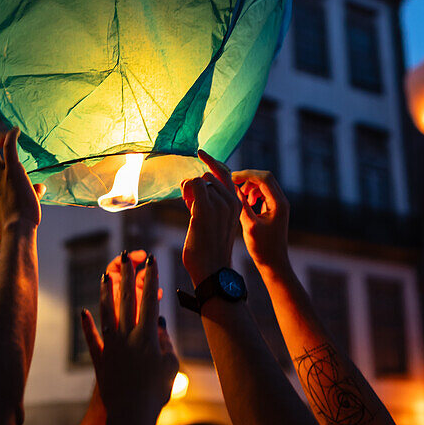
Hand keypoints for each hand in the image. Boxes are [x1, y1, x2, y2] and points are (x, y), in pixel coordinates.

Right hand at [0, 129, 43, 233]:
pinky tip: (17, 130)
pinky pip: (8, 146)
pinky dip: (11, 135)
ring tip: (7, 134)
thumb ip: (30, 194)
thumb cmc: (20, 225)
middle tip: (1, 139)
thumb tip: (41, 188)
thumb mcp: (19, 208)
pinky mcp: (12, 170)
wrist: (17, 229)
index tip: (5, 158)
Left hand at [81, 255, 178, 421]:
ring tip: (105, 275)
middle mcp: (126, 336)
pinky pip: (91, 339)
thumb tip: (159, 325)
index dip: (151, 278)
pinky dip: (87, 325)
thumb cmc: (156, 393)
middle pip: (127, 299)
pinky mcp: (100, 360)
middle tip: (127, 256)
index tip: (152, 260)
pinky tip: (83, 312)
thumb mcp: (170, 366)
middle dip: (128, 275)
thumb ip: (166, 343)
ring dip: (106, 292)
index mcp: (147, 336)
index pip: (149, 300)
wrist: (131, 416)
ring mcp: (111, 346)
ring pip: (107, 313)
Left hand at [180, 150, 241, 286]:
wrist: (212, 271)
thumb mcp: (217, 222)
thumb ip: (213, 205)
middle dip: (197, 184)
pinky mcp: (205, 208)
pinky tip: (186, 203)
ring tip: (189, 206)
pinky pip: (192, 183)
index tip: (201, 153)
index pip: (225, 173)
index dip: (211, 163)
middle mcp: (232, 201)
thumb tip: (198, 185)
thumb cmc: (210, 250)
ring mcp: (220, 204)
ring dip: (190, 189)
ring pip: (200, 179)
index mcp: (238, 204)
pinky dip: (186, 189)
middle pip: (210, 176)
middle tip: (190, 201)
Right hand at [231, 169, 290, 274]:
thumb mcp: (249, 225)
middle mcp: (281, 201)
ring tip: (240, 196)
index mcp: (278, 203)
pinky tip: (247, 203)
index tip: (232, 178)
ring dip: (250, 186)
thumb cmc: (262, 248)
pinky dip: (254, 193)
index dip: (247, 174)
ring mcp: (279, 204)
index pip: (264, 178)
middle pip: (265, 178)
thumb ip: (242, 205)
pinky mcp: (275, 209)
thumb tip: (233, 188)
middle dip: (248, 178)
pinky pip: (264, 192)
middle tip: (232, 183)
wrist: (274, 262)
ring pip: (264, 184)